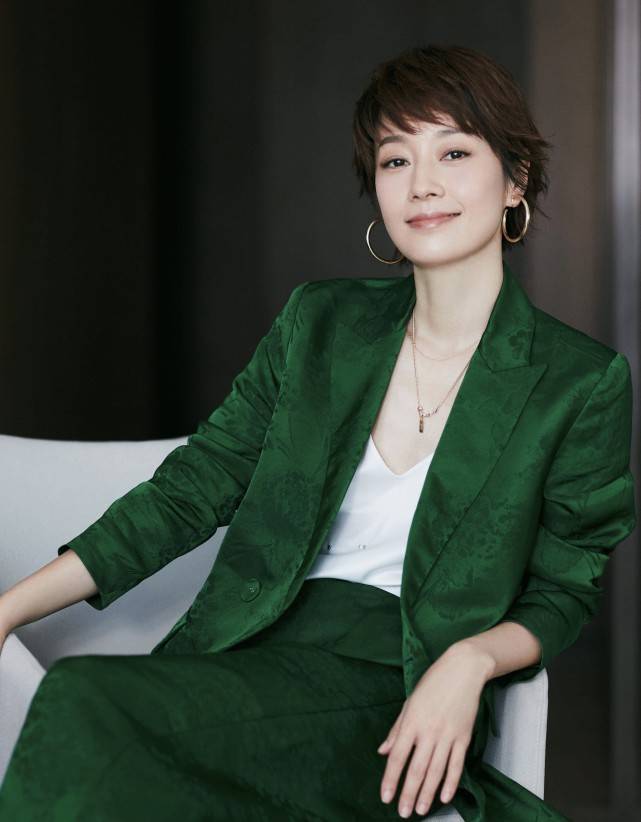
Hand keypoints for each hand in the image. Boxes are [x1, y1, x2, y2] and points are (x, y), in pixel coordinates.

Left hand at [377, 642, 492, 817]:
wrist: (463, 669)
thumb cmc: (433, 683)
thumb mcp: (410, 702)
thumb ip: (397, 730)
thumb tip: (383, 751)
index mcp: (412, 721)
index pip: (398, 756)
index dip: (391, 778)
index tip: (386, 796)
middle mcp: (429, 731)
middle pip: (417, 769)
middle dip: (409, 793)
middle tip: (403, 812)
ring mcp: (448, 735)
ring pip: (436, 771)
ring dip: (428, 793)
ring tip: (421, 810)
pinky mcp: (464, 736)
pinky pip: (456, 764)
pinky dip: (451, 782)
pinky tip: (444, 796)